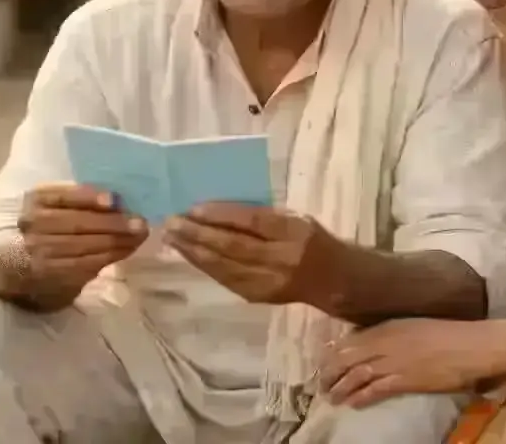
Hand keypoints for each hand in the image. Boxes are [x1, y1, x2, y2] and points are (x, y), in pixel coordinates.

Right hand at [17, 183, 147, 292]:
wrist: (15, 264)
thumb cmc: (45, 228)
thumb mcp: (55, 206)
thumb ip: (81, 200)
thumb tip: (118, 201)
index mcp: (37, 201)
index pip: (64, 196)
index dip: (90, 197)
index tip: (114, 200)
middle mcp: (34, 225)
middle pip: (79, 223)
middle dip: (114, 223)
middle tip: (140, 223)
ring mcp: (40, 252)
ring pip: (85, 246)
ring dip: (118, 242)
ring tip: (139, 237)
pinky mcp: (51, 274)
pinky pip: (85, 265)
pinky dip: (109, 257)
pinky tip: (125, 250)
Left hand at [164, 201, 344, 306]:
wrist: (334, 280)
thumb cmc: (313, 240)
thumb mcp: (296, 219)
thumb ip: (264, 216)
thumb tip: (218, 211)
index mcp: (294, 232)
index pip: (253, 222)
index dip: (222, 215)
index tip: (193, 208)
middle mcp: (282, 259)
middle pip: (234, 246)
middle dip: (198, 235)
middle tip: (172, 223)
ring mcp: (269, 282)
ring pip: (225, 267)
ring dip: (194, 253)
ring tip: (172, 238)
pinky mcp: (259, 297)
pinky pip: (226, 280)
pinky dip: (206, 267)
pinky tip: (190, 256)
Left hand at [317, 318, 505, 407]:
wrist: (472, 345)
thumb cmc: (449, 334)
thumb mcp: (414, 326)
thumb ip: (393, 333)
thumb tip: (373, 342)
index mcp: (389, 327)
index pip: (351, 339)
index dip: (333, 352)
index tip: (323, 361)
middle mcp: (386, 342)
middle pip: (347, 357)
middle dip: (330, 371)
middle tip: (321, 383)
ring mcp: (394, 361)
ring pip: (356, 374)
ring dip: (340, 387)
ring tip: (331, 397)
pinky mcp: (405, 380)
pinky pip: (375, 390)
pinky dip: (360, 397)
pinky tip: (353, 403)